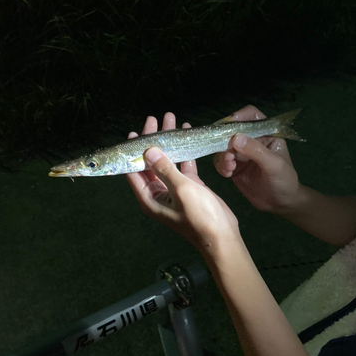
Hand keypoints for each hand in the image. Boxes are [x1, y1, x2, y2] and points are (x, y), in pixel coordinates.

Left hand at [126, 113, 239, 252]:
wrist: (222, 236)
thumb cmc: (199, 216)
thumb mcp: (181, 190)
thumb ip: (165, 168)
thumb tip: (149, 150)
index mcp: (149, 198)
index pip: (133, 171)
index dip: (133, 151)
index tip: (135, 132)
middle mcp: (158, 193)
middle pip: (149, 163)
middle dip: (152, 141)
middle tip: (154, 120)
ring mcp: (173, 189)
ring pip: (167, 161)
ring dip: (169, 142)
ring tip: (170, 120)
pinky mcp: (189, 187)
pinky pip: (182, 166)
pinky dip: (184, 151)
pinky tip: (186, 133)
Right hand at [214, 105, 299, 214]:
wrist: (281, 204)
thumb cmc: (285, 180)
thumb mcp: (274, 165)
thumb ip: (256, 151)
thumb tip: (235, 138)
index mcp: (266, 134)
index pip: (252, 116)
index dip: (240, 116)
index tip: (231, 123)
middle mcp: (252, 141)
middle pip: (232, 131)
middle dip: (226, 141)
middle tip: (227, 153)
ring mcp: (242, 154)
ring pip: (224, 147)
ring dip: (223, 156)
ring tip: (229, 167)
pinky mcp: (235, 167)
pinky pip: (221, 162)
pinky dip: (221, 167)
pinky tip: (228, 174)